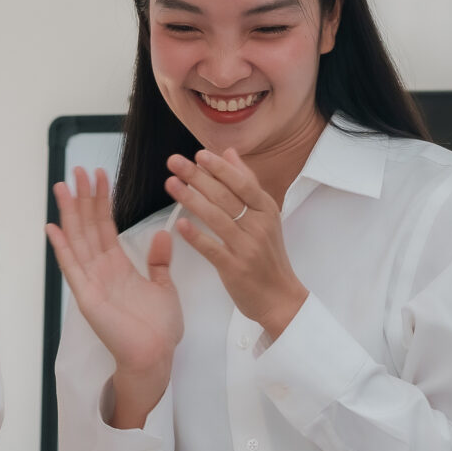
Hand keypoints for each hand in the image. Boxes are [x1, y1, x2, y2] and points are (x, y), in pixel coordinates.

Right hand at [46, 166, 183, 426]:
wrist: (156, 356)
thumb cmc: (160, 328)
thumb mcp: (164, 287)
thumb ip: (159, 261)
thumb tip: (163, 233)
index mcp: (117, 267)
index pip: (105, 227)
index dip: (101, 201)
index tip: (99, 176)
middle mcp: (100, 271)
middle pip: (87, 228)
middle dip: (82, 199)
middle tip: (77, 171)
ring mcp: (91, 283)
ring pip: (77, 241)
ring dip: (69, 214)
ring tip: (63, 187)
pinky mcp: (87, 297)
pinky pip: (72, 268)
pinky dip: (62, 248)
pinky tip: (53, 228)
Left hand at [165, 148, 307, 340]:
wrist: (280, 298)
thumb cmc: (268, 255)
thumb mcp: (265, 216)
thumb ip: (247, 183)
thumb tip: (230, 153)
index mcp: (267, 210)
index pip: (242, 182)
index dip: (220, 167)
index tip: (199, 154)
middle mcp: (259, 226)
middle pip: (225, 196)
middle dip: (197, 176)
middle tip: (173, 162)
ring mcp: (247, 247)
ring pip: (216, 218)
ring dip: (191, 199)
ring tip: (171, 184)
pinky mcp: (235, 268)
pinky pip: (213, 249)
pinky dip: (196, 236)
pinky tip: (179, 224)